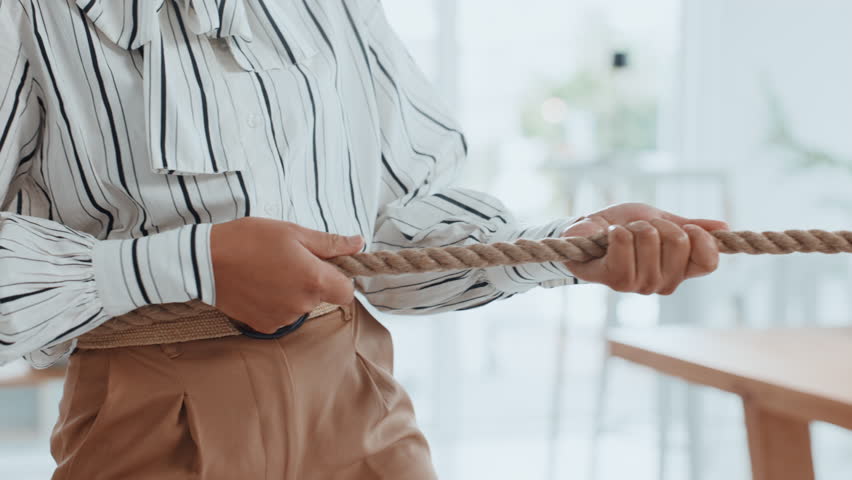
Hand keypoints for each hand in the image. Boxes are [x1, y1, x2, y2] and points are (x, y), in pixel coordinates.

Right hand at [210, 217, 362, 332]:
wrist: (205, 261)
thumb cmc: (249, 240)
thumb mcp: (293, 233)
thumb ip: (330, 243)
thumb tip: (358, 244)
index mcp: (314, 280)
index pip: (347, 292)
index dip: (340, 278)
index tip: (325, 266)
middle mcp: (302, 305)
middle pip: (322, 297)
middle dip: (313, 281)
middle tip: (289, 260)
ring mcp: (282, 318)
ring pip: (301, 306)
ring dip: (293, 292)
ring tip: (269, 271)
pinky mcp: (264, 326)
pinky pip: (282, 315)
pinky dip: (276, 303)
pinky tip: (259, 286)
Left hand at [561, 202, 728, 294]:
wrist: (587, 232)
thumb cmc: (625, 227)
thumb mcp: (661, 220)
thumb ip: (691, 226)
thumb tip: (723, 227)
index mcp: (679, 271)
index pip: (709, 262)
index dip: (701, 239)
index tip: (686, 227)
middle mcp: (662, 283)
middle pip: (678, 240)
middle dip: (657, 223)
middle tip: (640, 228)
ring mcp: (638, 284)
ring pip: (649, 237)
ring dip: (634, 225)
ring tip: (622, 234)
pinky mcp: (613, 278)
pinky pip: (623, 242)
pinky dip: (615, 230)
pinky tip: (607, 238)